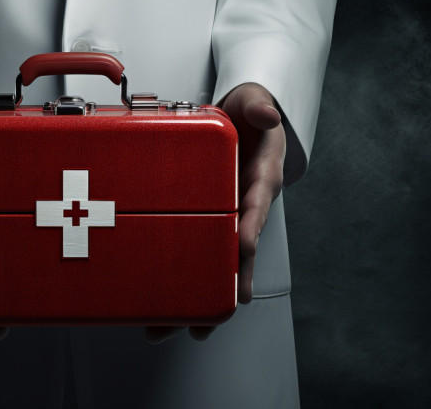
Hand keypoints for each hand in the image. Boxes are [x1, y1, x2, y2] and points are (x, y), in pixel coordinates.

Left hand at [144, 82, 285, 343]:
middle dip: (222, 288)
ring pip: (217, 265)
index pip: (256, 205)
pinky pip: (197, 252)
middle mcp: (246, 205)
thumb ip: (259, 106)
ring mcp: (229, 216)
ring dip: (197, 297)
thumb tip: (268, 112)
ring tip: (170, 328)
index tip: (242, 246)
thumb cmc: (250, 114)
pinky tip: (162, 305)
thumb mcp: (255, 102)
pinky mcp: (210, 219)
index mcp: (260, 178)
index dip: (249, 226)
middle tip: (203, 321)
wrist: (245, 119)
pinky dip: (183, 278)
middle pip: (237, 254)